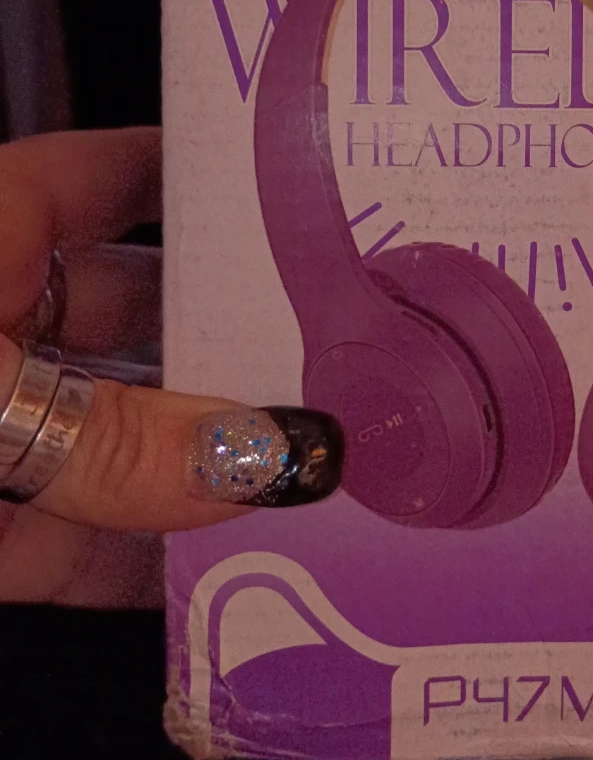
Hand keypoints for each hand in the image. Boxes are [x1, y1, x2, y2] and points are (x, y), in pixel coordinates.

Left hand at [0, 129, 342, 604]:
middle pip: (137, 319)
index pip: (108, 176)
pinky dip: (138, 563)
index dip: (207, 178)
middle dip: (240, 349)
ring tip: (325, 489)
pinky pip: (68, 542)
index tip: (314, 198)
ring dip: (205, 473)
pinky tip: (229, 583)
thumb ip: (118, 439)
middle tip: (356, 370)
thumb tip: (287, 458)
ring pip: (114, 439)